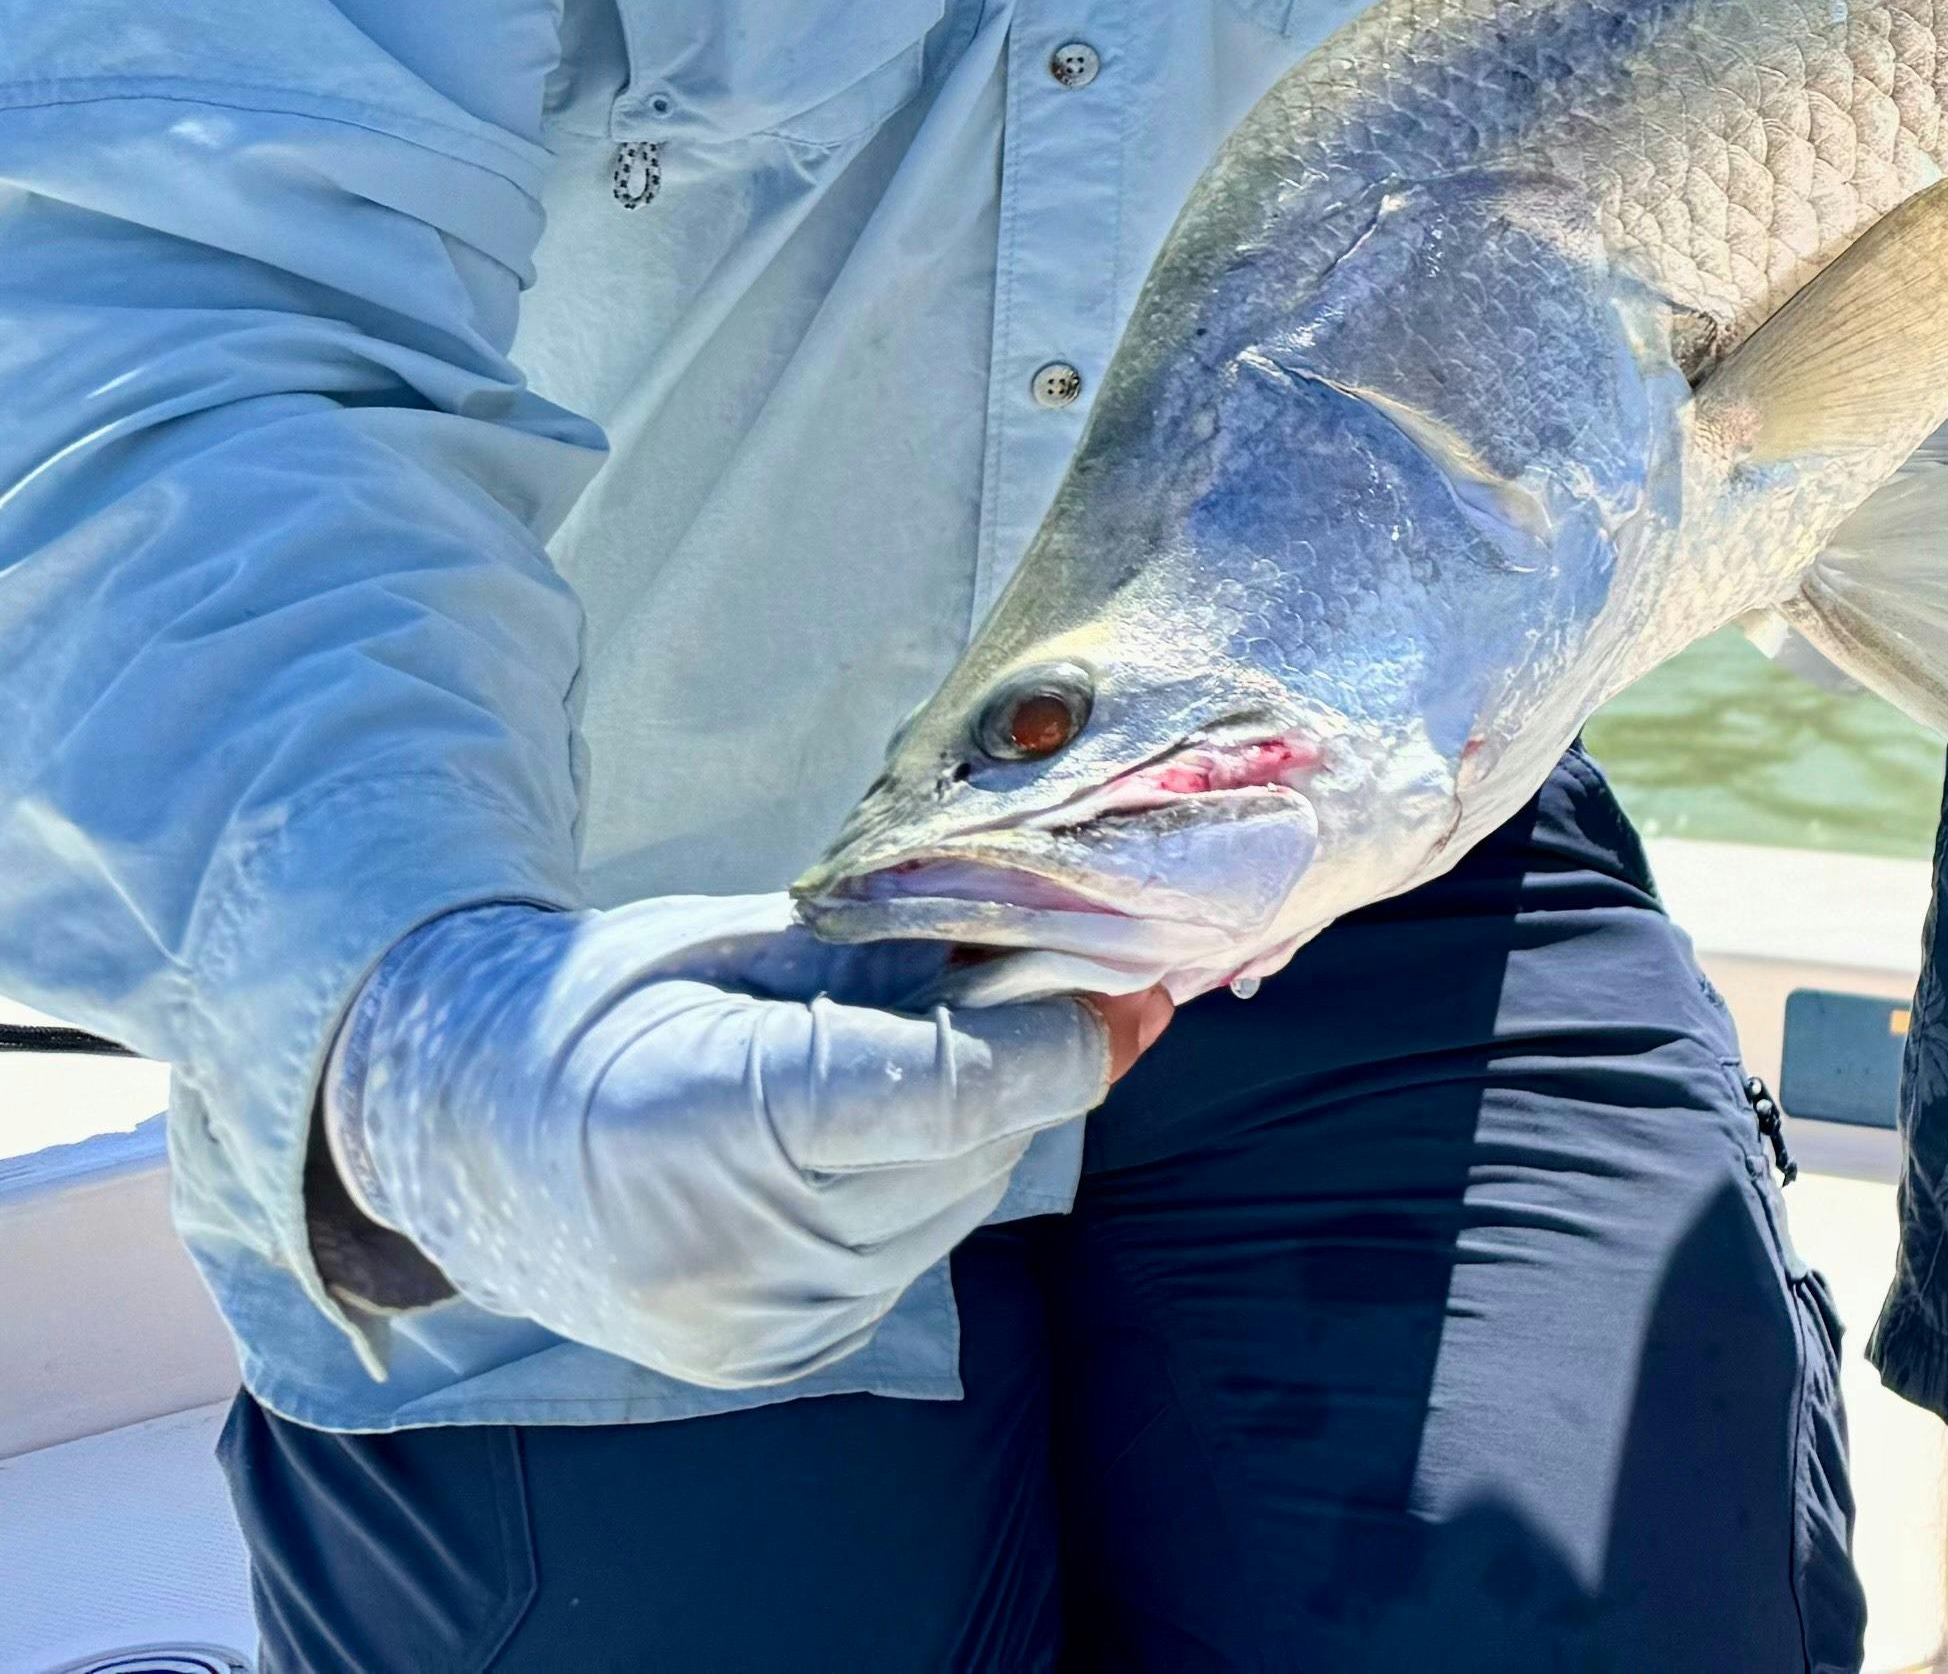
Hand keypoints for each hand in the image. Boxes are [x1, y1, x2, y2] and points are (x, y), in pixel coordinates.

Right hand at [320, 892, 1119, 1387]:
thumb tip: (1065, 961)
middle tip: (1016, 988)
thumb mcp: (745, 943)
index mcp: (712, 1112)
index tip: (1134, 989)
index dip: (1061, 1041)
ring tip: (883, 1068)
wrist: (457, 1131)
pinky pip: (908, 1260)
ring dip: (964, 1135)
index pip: (953, 1091)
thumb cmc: (606, 1004)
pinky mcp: (765, 1362)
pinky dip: (913, 1194)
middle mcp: (732, 1244)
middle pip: (969, 1151)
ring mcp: (748, 1322)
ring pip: (953, 1208)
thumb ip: (899, 961)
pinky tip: (847, 1149)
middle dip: (1016, 1067)